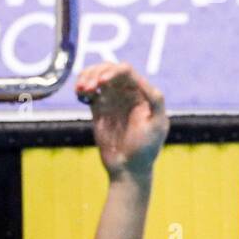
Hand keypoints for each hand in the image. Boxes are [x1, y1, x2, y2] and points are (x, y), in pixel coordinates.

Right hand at [75, 62, 168, 180]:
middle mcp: (125, 93)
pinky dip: (82, 87)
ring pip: (96, 77)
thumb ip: (155, 100)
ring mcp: (111, 100)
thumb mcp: (158, 124)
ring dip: (86, 77)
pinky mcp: (97, 110)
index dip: (112, 72)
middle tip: (89, 87)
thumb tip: (140, 80)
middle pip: (108, 70)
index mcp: (141, 93)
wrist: (128, 168)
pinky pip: (88, 92)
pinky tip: (80, 93)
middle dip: (96, 73)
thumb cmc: (147, 148)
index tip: (102, 82)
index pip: (125, 72)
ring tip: (81, 89)